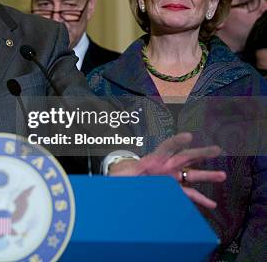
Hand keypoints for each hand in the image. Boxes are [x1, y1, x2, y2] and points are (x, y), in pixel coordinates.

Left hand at [108, 132, 225, 208]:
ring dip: (207, 175)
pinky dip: (200, 199)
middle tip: (216, 149)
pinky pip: (189, 194)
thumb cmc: (124, 178)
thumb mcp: (120, 176)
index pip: (166, 147)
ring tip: (222, 175)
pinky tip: (211, 204)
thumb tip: (117, 176)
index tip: (188, 136)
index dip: (177, 141)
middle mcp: (167, 166)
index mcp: (153, 159)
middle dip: (200, 154)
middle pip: (185, 157)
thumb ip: (123, 175)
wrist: (128, 184)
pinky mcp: (175, 190)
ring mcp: (173, 178)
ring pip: (192, 175)